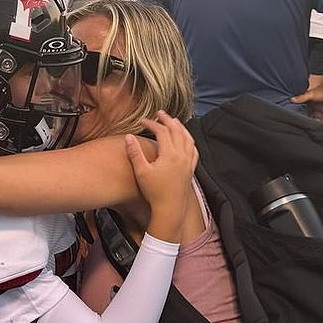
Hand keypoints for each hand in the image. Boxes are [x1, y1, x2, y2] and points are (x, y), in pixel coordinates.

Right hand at [125, 112, 197, 241]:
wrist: (170, 208)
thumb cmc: (154, 192)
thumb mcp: (141, 172)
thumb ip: (135, 153)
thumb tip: (128, 137)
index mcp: (170, 154)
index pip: (162, 131)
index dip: (152, 124)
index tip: (142, 122)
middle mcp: (182, 155)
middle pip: (177, 130)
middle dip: (168, 120)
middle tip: (160, 113)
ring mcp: (188, 162)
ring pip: (188, 138)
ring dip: (180, 127)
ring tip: (174, 121)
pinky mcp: (191, 169)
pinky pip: (194, 149)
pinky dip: (189, 140)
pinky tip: (186, 139)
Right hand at [291, 81, 322, 123]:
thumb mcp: (310, 94)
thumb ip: (301, 97)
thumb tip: (292, 99)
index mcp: (309, 102)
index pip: (303, 110)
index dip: (302, 115)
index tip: (300, 120)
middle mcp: (314, 106)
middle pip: (310, 116)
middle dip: (309, 120)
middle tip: (307, 126)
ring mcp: (321, 109)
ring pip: (317, 119)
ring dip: (316, 123)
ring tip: (314, 128)